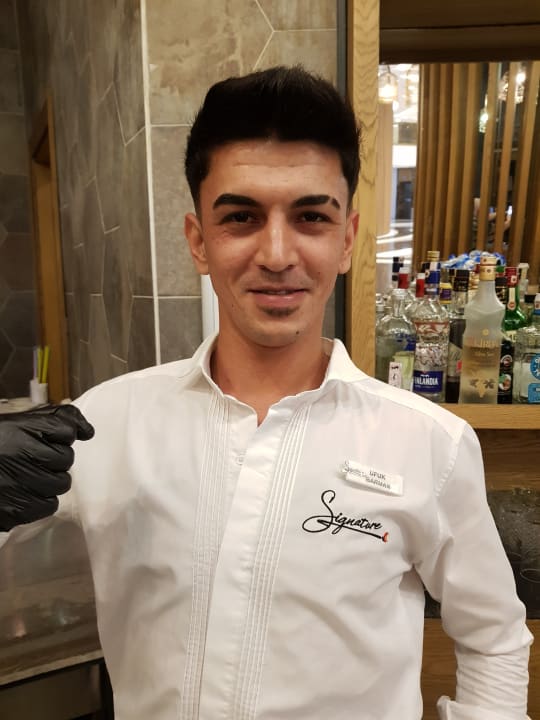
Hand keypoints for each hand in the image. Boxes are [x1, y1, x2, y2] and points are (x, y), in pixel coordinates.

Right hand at [0, 404, 94, 531]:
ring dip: (47, 481)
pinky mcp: (18, 509)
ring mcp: (23, 483)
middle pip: (66, 458)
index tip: (48, 438)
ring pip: (61, 483)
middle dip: (52, 460)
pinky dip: (38, 501)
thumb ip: (53, 420)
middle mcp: (26, 453)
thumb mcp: (14, 424)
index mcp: (23, 428)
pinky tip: (20, 493)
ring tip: (23, 477)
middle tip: (28, 459)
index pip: (66, 428)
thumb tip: (88, 431)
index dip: (59, 435)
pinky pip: (49, 505)